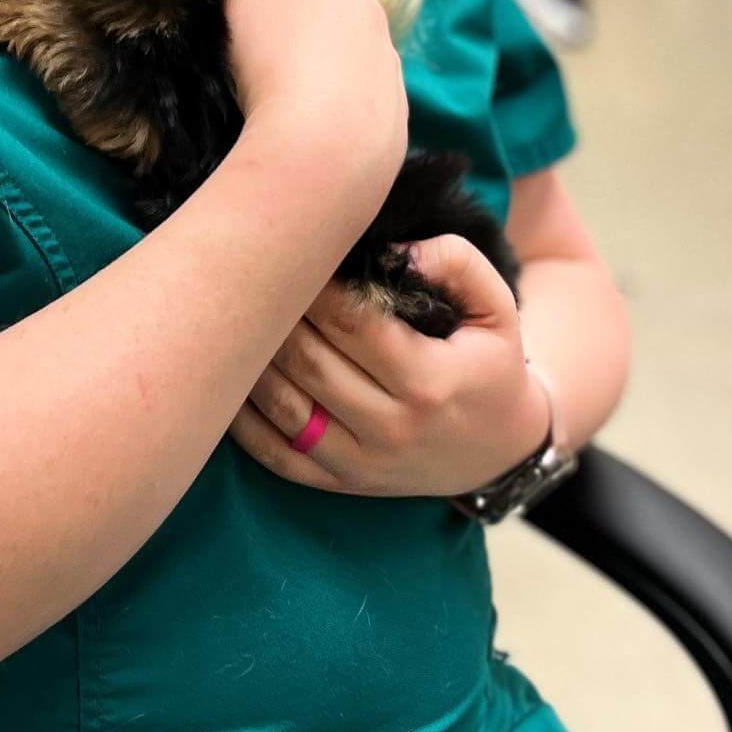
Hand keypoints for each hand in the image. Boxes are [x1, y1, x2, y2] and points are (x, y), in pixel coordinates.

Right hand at [224, 0, 406, 232]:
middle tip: (260, 45)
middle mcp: (373, 14)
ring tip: (282, 91)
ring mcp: (388, 65)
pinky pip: (356, 97)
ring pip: (345, 51)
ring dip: (320, 62)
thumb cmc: (279, 62)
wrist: (323, 152)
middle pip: (329, 3)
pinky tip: (309, 121)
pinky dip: (334, 103)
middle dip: (299, 17)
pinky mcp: (393, 113)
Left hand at [228, 234, 550, 497]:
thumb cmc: (490, 363)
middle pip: (308, 359)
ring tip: (241, 315)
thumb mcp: (497, 308)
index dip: (315, 281)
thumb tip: (393, 248)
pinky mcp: (340, 483)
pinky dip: (242, 419)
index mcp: (429, 382)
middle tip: (257, 272)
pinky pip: (275, 454)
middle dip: (276, 312)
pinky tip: (230, 378)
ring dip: (253, 358)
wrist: (501, 448)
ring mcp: (362, 464)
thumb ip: (456, 262)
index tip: (297, 249)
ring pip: (282, 404)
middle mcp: (392, 430)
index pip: (350, 321)